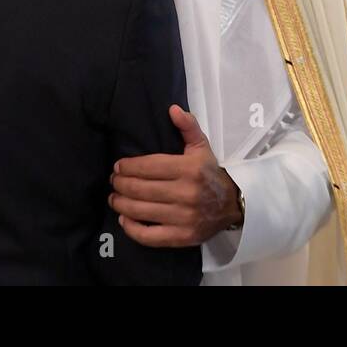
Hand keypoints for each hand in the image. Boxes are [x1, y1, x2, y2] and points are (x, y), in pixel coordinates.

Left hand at [109, 105, 242, 247]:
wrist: (232, 204)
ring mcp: (184, 217)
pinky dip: (131, 228)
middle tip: (113, 181)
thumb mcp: (202, 146)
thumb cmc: (210, 173)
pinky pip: (149, 236)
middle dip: (120, 184)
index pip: (149, 166)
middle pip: (141, 189)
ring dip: (121, 204)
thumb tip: (172, 109)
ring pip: (141, 211)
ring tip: (114, 198)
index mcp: (189, 169)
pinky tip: (123, 219)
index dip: (128, 166)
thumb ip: (187, 126)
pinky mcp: (182, 236)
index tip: (118, 166)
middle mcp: (186, 193)